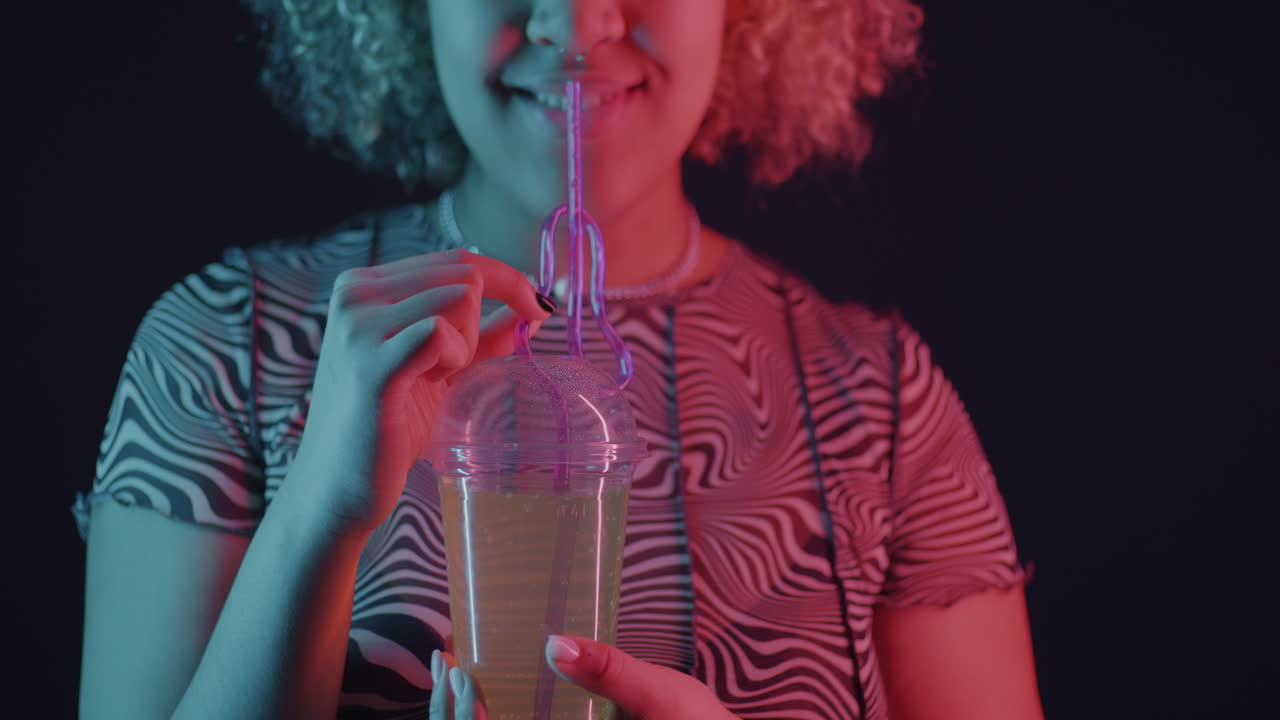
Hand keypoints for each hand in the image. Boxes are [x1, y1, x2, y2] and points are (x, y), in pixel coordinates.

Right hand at [291, 248, 552, 536]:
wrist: (339, 488)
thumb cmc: (390, 428)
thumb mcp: (441, 368)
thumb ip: (483, 335)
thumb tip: (535, 307)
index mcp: (364, 286)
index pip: (455, 259)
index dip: (506, 279)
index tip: (537, 306)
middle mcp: (355, 294)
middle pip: (463, 273)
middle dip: (479, 322)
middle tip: (450, 371)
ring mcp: (358, 326)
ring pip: (460, 298)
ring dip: (465, 345)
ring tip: (430, 381)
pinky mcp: (371, 364)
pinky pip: (441, 332)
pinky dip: (453, 358)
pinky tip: (428, 385)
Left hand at [427, 639, 736, 719]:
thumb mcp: (661, 697)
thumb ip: (611, 672)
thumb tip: (556, 644)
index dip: (467, 717)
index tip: (459, 673)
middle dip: (456, 712)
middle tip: (447, 660)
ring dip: (466, 715)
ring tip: (455, 670)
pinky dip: (494, 715)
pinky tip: (485, 690)